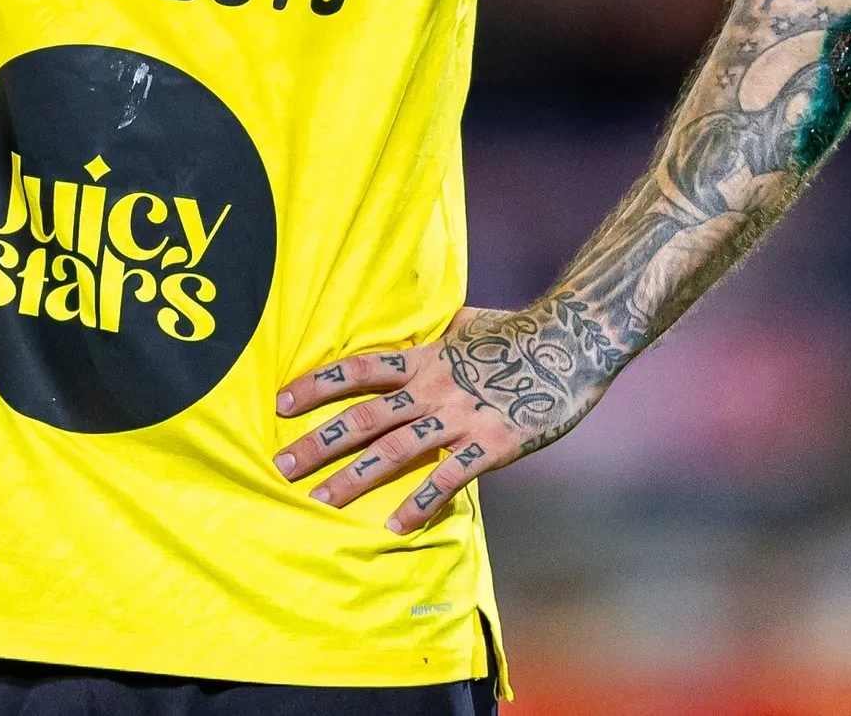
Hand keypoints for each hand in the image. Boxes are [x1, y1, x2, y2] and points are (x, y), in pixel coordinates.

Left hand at [274, 299, 619, 532]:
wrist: (570, 341)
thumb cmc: (519, 330)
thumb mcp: (468, 324)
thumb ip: (439, 335)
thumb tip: (424, 329)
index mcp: (425, 358)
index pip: (359, 370)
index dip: (318, 384)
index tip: (281, 400)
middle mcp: (432, 387)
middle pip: (364, 416)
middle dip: (319, 442)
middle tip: (280, 464)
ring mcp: (460, 417)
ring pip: (395, 450)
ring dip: (354, 478)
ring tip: (320, 502)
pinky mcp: (492, 444)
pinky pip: (448, 478)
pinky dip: (420, 502)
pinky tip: (395, 526)